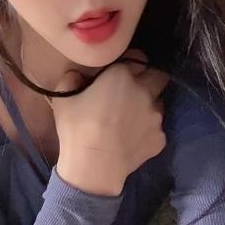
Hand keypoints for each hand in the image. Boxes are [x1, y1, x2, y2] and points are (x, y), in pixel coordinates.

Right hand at [54, 49, 167, 196]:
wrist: (94, 166)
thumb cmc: (77, 128)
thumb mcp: (63, 98)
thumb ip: (72, 78)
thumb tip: (78, 76)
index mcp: (123, 75)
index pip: (138, 58)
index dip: (130, 64)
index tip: (120, 72)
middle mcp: (145, 91)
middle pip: (158, 76)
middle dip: (149, 79)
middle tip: (132, 90)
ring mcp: (156, 116)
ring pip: (159, 103)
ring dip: (148, 105)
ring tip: (131, 117)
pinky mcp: (160, 138)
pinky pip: (156, 128)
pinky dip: (147, 130)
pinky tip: (132, 138)